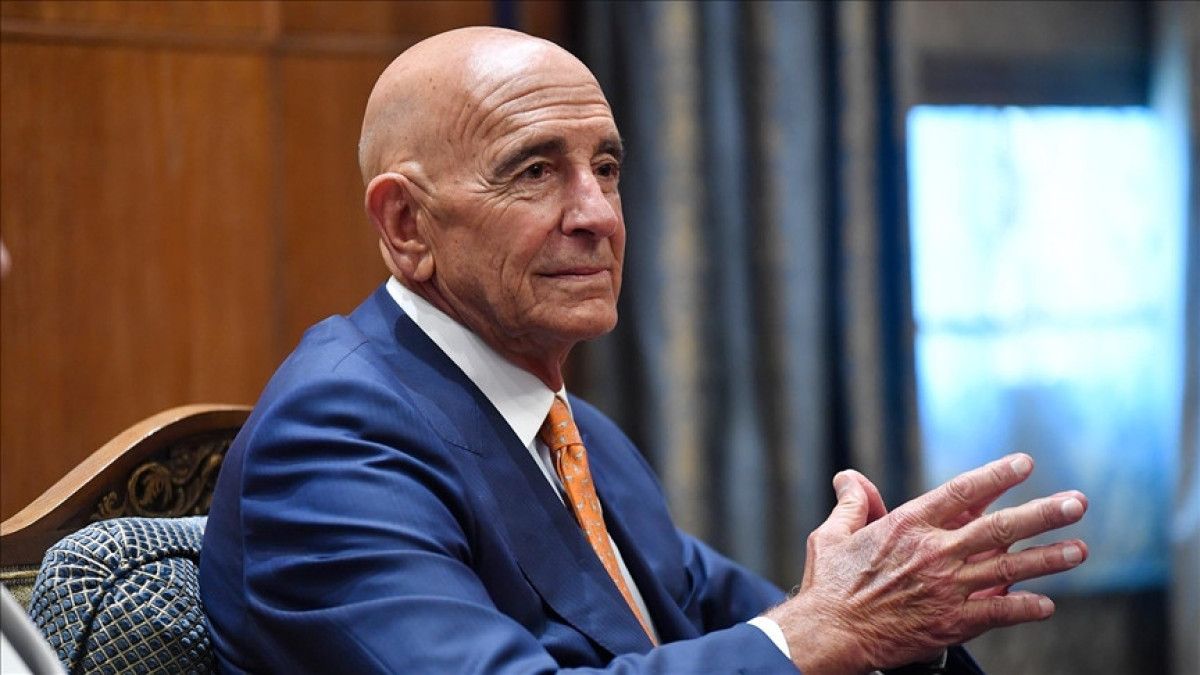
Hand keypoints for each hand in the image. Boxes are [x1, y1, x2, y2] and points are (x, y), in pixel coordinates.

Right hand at [766, 453, 1086, 674]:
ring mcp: (947, 589)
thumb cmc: (829, 586)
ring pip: (1009, 569)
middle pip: (1000, 527)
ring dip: (1048, 559)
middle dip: (1043, 513)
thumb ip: (852, 504)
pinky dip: (1024, 609)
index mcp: (909, 525)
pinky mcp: (950, 623)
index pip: (963, 492)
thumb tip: (849, 479)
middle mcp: (935, 552)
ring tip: (1079, 550)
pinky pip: (997, 614)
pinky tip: (1047, 605)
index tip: (1025, 464)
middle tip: (1077, 502)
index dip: (997, 476)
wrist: (829, 634)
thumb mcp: (832, 535)